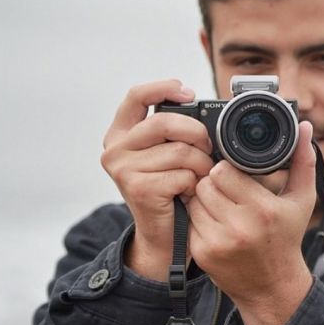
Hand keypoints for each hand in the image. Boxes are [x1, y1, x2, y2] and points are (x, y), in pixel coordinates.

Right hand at [101, 79, 213, 280]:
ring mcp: (123, 169)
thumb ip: (173, 129)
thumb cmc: (171, 190)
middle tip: (208, 147)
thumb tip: (198, 104)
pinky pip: (182, 174)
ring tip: (200, 176)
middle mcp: (115, 149)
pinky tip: (191, 191)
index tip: (189, 93)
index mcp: (120, 134)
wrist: (163, 236)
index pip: (136, 96)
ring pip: (179, 151)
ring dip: (201, 164)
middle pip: (165, 122)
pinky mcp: (138, 188)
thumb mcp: (166, 152)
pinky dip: (195, 182)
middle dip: (197, 133)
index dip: (164, 88)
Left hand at [187, 121, 317, 324]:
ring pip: (194, 199)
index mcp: (263, 209)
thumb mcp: (302, 200)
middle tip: (224, 187)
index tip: (233, 173)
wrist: (272, 287)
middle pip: (206, 183)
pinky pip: (189, 220)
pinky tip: (213, 221)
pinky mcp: (203, 253)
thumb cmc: (287, 238)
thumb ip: (303, 161)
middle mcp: (239, 226)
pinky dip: (197, 217)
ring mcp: (218, 241)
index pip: (223, 171)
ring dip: (202, 197)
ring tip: (219, 203)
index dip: (225, 168)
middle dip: (212, 181)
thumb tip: (304, 126)